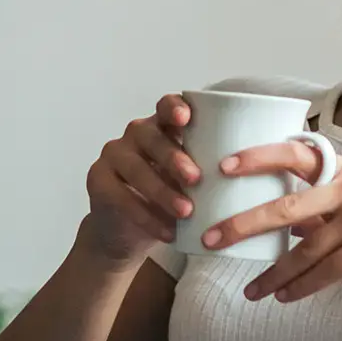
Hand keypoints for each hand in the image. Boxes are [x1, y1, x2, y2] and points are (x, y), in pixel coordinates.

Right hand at [80, 94, 201, 263]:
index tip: (186, 118)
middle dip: (174, 157)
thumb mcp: (189, 184)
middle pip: (150, 137)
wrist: (127, 233)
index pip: (166, 108)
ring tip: (186, 212)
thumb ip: (206, 172)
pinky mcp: (97, 181)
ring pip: (135, 168)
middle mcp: (134, 135)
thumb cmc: (168, 201)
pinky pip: (121, 197)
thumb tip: (244, 178)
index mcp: (161, 127)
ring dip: (162, 191)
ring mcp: (113, 156)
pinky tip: (167, 232)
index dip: (173, 108)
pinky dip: (146, 217)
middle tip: (196, 179)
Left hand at [200, 142, 341, 302]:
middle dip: (242, 224)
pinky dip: (300, 287)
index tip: (223, 166)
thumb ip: (327, 208)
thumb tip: (284, 225)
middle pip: (285, 206)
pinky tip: (283, 297)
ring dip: (271, 274)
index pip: (295, 154)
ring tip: (249, 291)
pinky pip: (324, 271)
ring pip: (302, 250)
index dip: (257, 157)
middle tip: (209, 237)